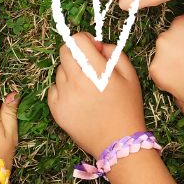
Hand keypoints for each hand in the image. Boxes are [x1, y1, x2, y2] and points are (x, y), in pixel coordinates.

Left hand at [48, 33, 145, 159]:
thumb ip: (114, 52)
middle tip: (88, 66)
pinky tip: (78, 99)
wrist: (119, 143)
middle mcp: (76, 81)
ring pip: (60, 71)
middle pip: (64, 51)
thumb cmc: (127, 108)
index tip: (93, 49)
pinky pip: (54, 89)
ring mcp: (64, 96)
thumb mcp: (130, 75)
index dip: (85, 40)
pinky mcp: (56, 110)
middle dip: (76, 53)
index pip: (77, 40)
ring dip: (71, 73)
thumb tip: (96, 44)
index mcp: (96, 71)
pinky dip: (63, 90)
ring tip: (87, 88)